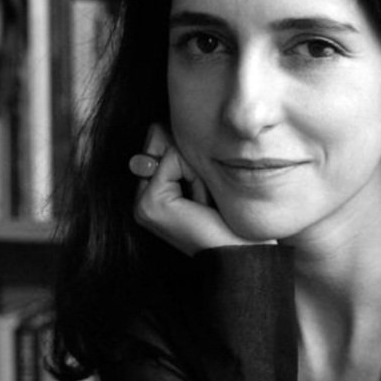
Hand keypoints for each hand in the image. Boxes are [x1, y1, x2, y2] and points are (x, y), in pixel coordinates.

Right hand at [130, 123, 257, 255]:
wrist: (239, 253)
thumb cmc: (229, 218)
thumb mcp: (203, 178)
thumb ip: (181, 153)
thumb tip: (160, 127)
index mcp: (151, 194)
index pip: (159, 140)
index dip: (188, 155)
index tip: (202, 192)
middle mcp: (141, 198)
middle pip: (159, 138)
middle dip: (191, 161)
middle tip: (203, 197)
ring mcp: (141, 202)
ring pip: (170, 149)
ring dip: (197, 172)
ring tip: (204, 202)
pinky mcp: (150, 202)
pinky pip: (173, 158)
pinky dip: (196, 177)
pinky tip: (201, 204)